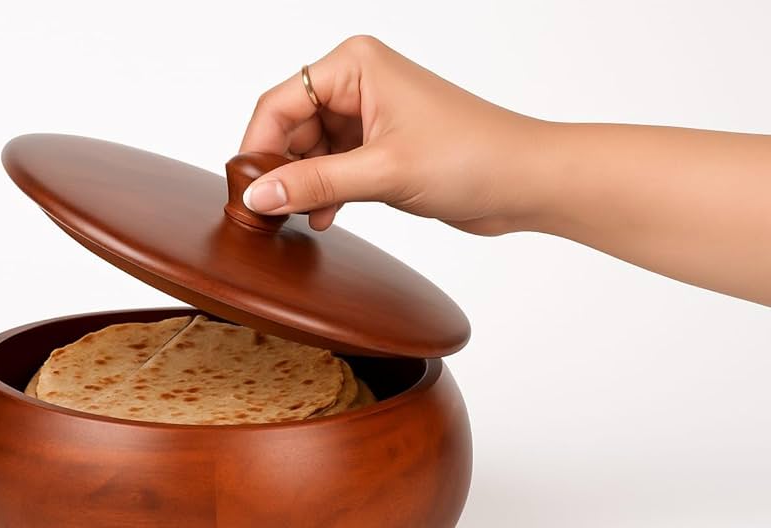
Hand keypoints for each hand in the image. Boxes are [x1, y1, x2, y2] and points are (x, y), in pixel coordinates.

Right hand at [239, 35, 544, 232]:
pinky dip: (324, 192)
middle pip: (290, 126)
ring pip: (309, 151)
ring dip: (303, 186)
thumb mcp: (382, 172)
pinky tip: (322, 218)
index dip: (257, 147)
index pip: (279, 102)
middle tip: (269, 213)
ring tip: (300, 218)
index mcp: (355, 65)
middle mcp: (358, 83)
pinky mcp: (380, 146)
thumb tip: (257, 196)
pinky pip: (332, 167)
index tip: (246, 191)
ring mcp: (369, 115)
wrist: (525, 181)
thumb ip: (314, 184)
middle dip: (280, 169)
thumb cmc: (472, 156)